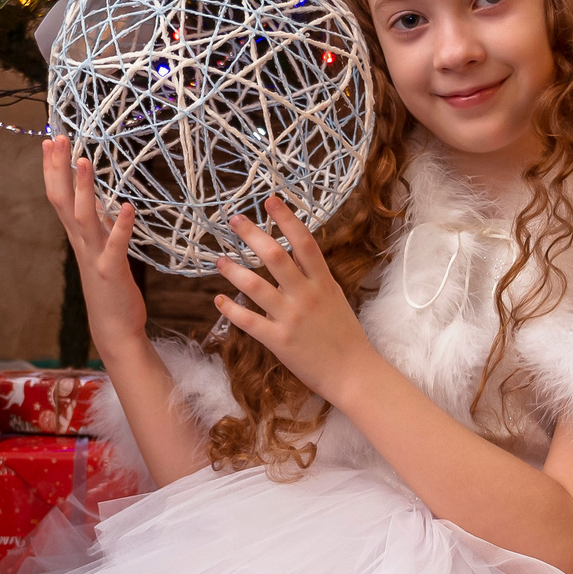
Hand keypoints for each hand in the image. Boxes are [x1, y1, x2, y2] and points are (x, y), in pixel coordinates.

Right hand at [42, 137, 146, 348]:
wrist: (114, 329)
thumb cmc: (109, 288)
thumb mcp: (102, 249)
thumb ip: (99, 225)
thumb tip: (98, 201)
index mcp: (77, 236)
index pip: (58, 196)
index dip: (52, 169)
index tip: (50, 140)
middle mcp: (80, 243)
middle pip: (62, 200)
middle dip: (59, 168)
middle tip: (58, 137)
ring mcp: (93, 256)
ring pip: (83, 218)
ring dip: (83, 189)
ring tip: (84, 160)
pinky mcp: (111, 271)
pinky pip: (115, 245)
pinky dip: (121, 226)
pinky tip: (129, 206)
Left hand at [212, 198, 377, 406]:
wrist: (353, 373)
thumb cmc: (345, 336)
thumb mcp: (335, 298)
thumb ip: (314, 276)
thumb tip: (295, 251)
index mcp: (323, 282)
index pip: (304, 242)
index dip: (287, 219)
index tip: (270, 200)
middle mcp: (306, 295)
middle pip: (275, 257)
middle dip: (252, 235)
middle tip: (234, 219)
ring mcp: (291, 318)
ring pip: (255, 286)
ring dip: (233, 270)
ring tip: (219, 259)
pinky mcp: (278, 341)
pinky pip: (247, 321)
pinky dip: (230, 309)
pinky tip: (219, 299)